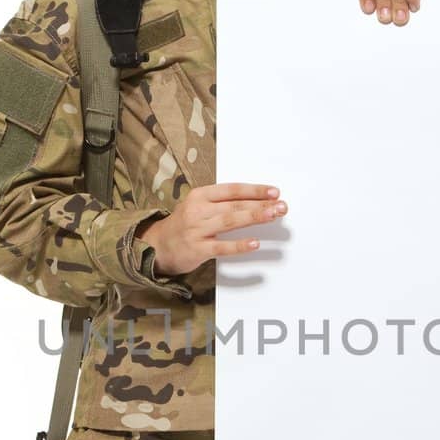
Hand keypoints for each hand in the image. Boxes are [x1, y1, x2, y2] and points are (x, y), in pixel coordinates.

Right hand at [137, 184, 287, 274]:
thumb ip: (222, 203)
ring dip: (254, 217)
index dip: (254, 190)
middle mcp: (198, 210)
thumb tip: (255, 202)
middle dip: (260, 204)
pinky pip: (222, 247)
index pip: (232, 190)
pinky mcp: (197, 249)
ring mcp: (197, 230)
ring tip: (273, 215)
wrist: (157, 246)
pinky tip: (254, 243)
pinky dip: (239, 245)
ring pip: (230, 221)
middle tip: (281, 205)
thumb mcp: (198, 206)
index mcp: (200, 195)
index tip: (274, 191)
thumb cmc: (184, 225)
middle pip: (234, 204)